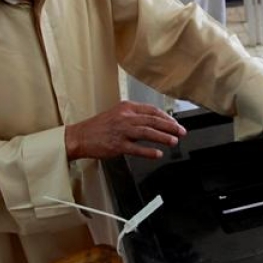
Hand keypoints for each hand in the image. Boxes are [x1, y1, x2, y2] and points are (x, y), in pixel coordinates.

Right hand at [64, 100, 185, 160]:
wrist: (80, 136)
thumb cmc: (99, 127)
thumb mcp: (117, 114)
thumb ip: (135, 116)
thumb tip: (155, 122)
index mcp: (126, 107)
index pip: (152, 110)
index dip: (166, 117)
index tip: (175, 123)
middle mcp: (125, 117)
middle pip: (152, 120)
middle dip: (170, 127)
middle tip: (181, 132)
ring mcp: (121, 131)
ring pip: (147, 132)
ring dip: (163, 137)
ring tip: (174, 141)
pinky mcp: (117, 145)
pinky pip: (136, 148)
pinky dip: (148, 151)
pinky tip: (158, 154)